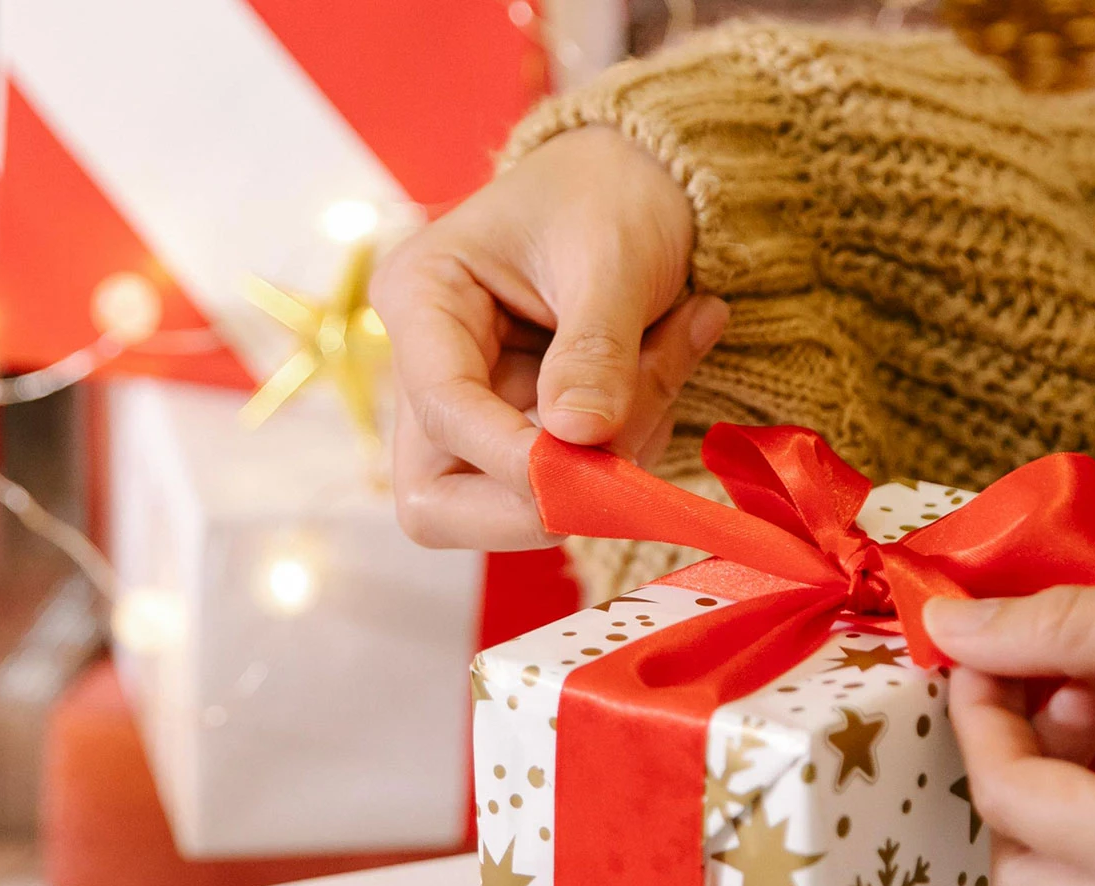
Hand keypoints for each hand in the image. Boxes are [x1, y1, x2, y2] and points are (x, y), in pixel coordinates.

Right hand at [369, 126, 728, 549]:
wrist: (643, 173)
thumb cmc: (614, 190)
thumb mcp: (614, 254)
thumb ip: (596, 348)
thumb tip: (579, 439)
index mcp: (421, 297)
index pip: (442, 410)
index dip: (514, 458)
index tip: (597, 469)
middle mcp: (428, 364)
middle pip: (435, 499)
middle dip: (538, 498)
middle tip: (628, 458)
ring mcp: (473, 406)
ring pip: (507, 502)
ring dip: (605, 462)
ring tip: (673, 351)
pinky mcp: (522, 428)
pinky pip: (567, 481)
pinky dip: (628, 445)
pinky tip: (665, 364)